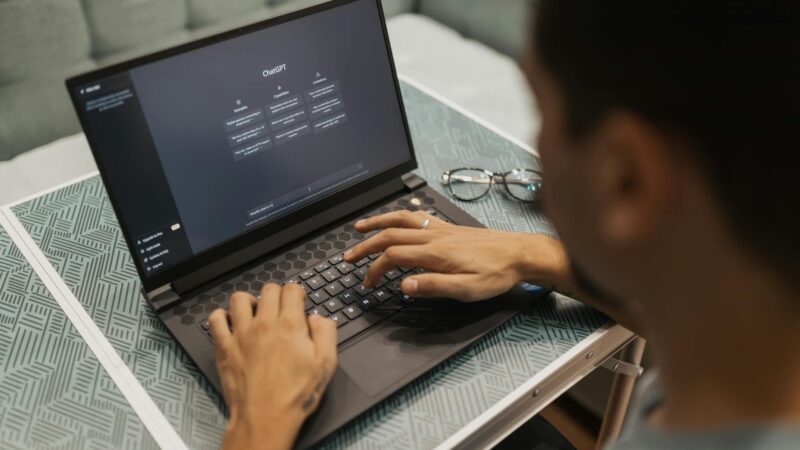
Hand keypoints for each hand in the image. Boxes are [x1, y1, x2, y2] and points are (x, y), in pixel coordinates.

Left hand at [209, 283, 336, 449]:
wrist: (266, 417)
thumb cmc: (295, 395)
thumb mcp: (325, 364)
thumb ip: (326, 334)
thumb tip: (321, 318)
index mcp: (290, 325)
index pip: (291, 289)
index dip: (297, 292)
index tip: (298, 301)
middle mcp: (264, 324)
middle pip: (268, 289)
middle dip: (277, 294)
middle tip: (281, 308)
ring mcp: (241, 334)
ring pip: (239, 299)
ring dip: (249, 301)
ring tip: (256, 312)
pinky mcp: (224, 348)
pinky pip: (215, 320)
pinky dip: (221, 317)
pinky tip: (231, 323)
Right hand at [343, 210, 567, 301]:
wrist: (520, 254)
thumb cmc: (496, 274)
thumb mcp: (466, 290)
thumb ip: (433, 286)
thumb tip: (403, 286)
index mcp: (434, 253)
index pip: (393, 257)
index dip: (375, 270)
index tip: (367, 283)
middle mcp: (434, 236)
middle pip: (390, 235)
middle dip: (365, 246)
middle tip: (348, 257)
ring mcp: (440, 229)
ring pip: (401, 220)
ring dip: (377, 223)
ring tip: (360, 228)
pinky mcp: (448, 227)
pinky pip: (416, 216)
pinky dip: (398, 216)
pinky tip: (395, 219)